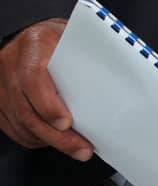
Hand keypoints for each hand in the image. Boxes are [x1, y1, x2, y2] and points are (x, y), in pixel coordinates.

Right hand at [0, 19, 93, 159]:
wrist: (27, 41)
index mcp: (32, 46)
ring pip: (22, 124)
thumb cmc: (53, 39)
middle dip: (57, 136)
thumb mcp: (70, 37)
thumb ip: (86, 55)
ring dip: (51, 142)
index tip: (66, 122)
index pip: (33, 78)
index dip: (48, 105)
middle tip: (82, 148)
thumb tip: (117, 74)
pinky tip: (55, 140)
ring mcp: (2, 88)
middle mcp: (10, 67)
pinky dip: (38, 139)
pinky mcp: (0, 104)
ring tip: (77, 148)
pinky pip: (16, 129)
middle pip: (27, 111)